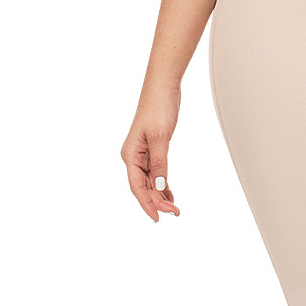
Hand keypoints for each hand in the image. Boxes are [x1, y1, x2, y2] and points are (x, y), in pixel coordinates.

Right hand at [121, 89, 180, 221]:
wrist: (163, 87)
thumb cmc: (158, 108)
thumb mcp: (160, 138)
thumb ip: (159, 164)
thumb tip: (159, 188)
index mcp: (130, 155)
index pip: (137, 187)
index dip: (147, 204)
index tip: (158, 217)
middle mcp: (133, 156)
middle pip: (144, 186)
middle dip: (157, 201)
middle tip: (175, 213)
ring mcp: (143, 153)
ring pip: (150, 181)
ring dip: (161, 195)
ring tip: (174, 208)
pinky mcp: (153, 148)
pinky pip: (156, 172)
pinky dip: (163, 183)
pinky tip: (170, 194)